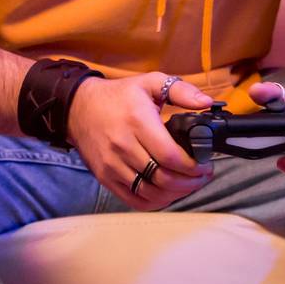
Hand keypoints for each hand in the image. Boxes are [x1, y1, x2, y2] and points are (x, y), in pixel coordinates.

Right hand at [67, 72, 215, 209]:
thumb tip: (206, 102)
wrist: (78, 108)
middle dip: (190, 182)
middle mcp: (123, 146)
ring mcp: (112, 165)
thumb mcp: (150, 82)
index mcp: (137, 121)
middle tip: (203, 176)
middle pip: (162, 177)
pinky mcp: (105, 178)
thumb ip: (181, 90)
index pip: (170, 155)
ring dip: (175, 193)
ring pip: (150, 192)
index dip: (193, 166)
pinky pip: (134, 199)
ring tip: (189, 184)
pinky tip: (168, 193)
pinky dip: (155, 201)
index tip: (206, 165)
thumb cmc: (119, 96)